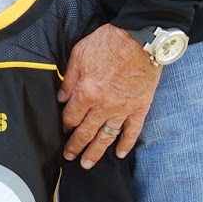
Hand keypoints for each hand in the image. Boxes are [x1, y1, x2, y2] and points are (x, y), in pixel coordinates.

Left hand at [59, 24, 159, 166]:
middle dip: (76, 146)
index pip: (71, 117)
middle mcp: (103, 106)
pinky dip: (126, 144)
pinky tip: (120, 154)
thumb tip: (61, 98)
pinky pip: (132, 131)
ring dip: (96, 152)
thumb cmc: (109, 42)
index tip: (62, 131)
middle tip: (69, 157)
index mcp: (86, 93)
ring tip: (87, 163)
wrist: (141, 37)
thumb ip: (69, 79)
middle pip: (86, 132)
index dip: (65, 126)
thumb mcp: (79, 55)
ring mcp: (123, 109)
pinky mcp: (140, 107)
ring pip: (106, 137)